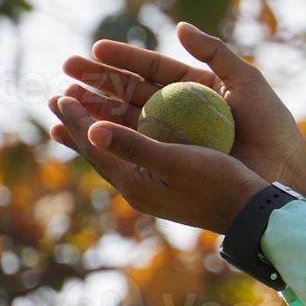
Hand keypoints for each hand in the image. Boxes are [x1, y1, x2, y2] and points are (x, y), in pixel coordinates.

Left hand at [48, 94, 269, 232]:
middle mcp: (137, 188)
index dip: (77, 118)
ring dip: (96, 133)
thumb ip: (134, 146)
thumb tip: (93, 128)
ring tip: (79, 119)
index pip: (95, 145)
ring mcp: (153, 190)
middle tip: (56, 100)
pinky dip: (120, 142)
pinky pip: (133, 160)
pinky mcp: (168, 188)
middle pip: (98, 152)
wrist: (249, 212)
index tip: (60, 93)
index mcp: (134, 181)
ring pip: (114, 156)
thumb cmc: (217, 182)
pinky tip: (125, 138)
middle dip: (77, 125)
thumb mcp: (176, 160)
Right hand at [52, 22, 305, 199]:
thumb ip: (215, 52)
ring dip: (93, 108)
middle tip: (66, 71)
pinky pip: (134, 147)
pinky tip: (82, 133)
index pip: (151, 69)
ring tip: (63, 99)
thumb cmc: (270, 121)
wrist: (282, 166)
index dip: (123, 59)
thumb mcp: (246, 80)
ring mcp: (172, 136)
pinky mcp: (170, 159)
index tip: (95, 49)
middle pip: (130, 91)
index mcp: (194, 87)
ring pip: (125, 119)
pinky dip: (108, 140)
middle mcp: (178, 109)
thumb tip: (179, 26)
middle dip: (97, 80)